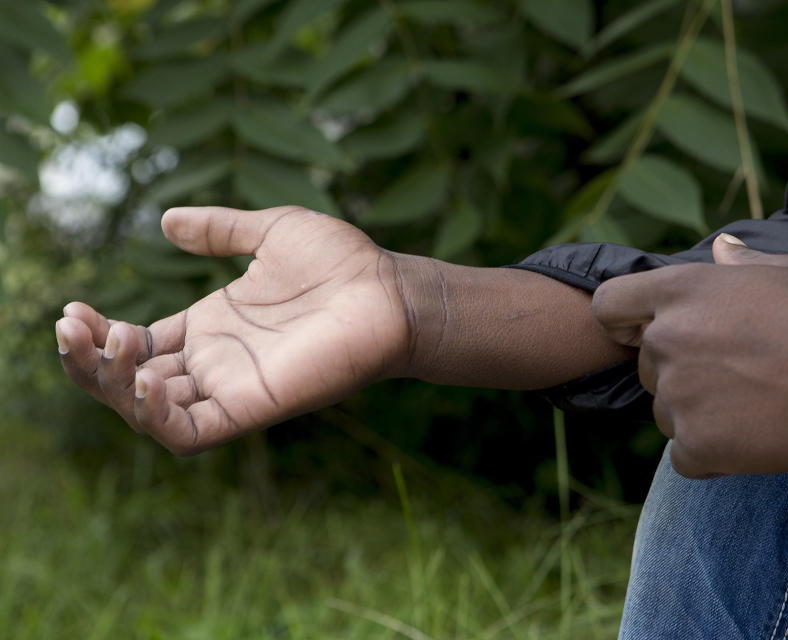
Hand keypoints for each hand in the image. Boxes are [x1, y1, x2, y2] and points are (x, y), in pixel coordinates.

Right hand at [56, 206, 416, 453]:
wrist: (388, 290)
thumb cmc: (342, 262)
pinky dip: (155, 417)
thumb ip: (219, 230)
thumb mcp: (270, 231)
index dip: (99, 335)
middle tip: (74, 325)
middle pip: (130, 381)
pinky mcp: (252, 407)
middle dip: (90, 361)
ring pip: (148, 412)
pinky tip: (142, 381)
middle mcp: (215, 362)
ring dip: (110, 387)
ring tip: (110, 344)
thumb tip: (165, 220)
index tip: (75, 309)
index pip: (137, 345)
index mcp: (212, 326)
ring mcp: (231, 387)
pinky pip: (190, 433)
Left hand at [592, 234, 787, 477]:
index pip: (609, 306)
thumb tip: (720, 248)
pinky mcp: (696, 443)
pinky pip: (685, 457)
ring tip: (755, 408)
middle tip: (739, 378)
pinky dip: (712, 456)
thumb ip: (739, 265)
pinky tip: (752, 441)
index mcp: (679, 291)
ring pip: (666, 415)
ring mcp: (678, 393)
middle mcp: (666, 339)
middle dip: (681, 376)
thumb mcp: (786, 271)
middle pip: (648, 369)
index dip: (624, 324)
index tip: (647, 335)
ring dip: (698, 417)